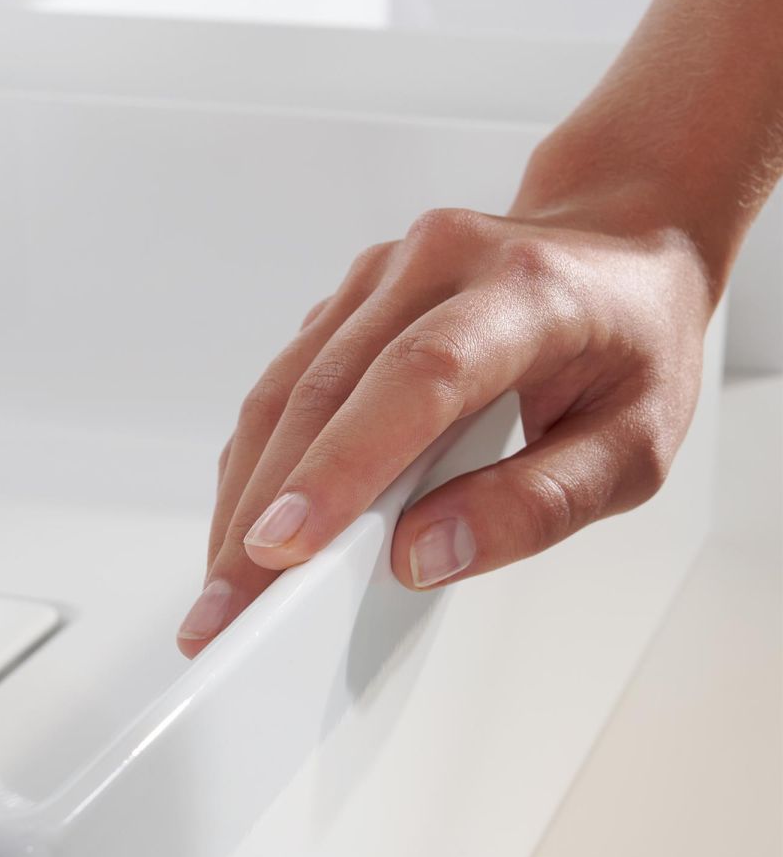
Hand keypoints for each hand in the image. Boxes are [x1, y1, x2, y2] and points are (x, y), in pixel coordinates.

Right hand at [177, 202, 714, 656]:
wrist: (615, 244)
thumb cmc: (633, 346)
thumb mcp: (634, 443)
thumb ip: (539, 503)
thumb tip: (422, 556)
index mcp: (523, 292)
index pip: (415, 378)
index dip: (342, 466)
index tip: (282, 547)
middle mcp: (434, 266)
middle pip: (321, 393)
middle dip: (261, 514)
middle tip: (225, 612)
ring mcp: (378, 279)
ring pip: (283, 393)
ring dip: (243, 496)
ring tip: (222, 587)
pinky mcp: (346, 305)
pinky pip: (284, 387)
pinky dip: (259, 465)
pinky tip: (246, 527)